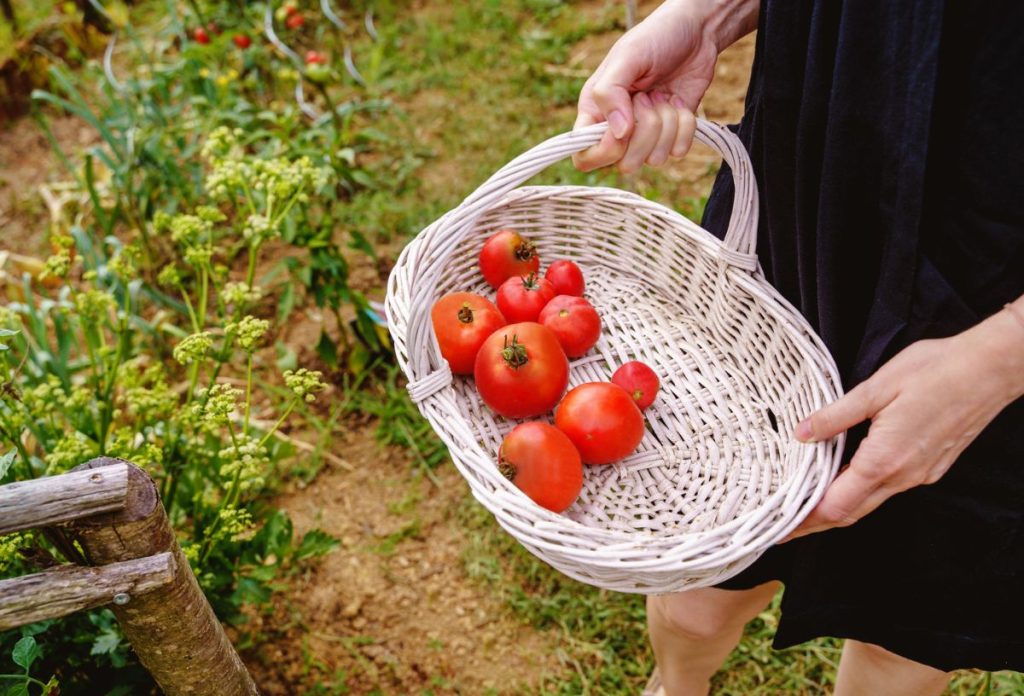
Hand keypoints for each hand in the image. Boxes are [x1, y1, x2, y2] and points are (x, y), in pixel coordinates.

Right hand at [573, 0, 757, 172]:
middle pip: (625, 164)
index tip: (624, 128)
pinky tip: (678, 102)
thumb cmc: (654, 39)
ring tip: (663, 95)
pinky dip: (685, 126)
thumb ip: (610, 93)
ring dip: (667, 124)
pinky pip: (679, 151)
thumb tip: (617, 133)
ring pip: (654, 159)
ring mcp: (646, 136)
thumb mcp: (627, 57)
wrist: (696, 33)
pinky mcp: (672, 136)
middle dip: (645, 131)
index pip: (585, 157)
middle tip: (647, 97)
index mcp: (595, 112)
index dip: (604, 151)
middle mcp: (618, 130)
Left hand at [786, 304, 1023, 539]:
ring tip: (808, 505)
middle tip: (785, 527)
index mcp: (884, 460)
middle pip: (851, 512)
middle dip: (816, 523)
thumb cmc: (937, 371)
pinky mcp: (931, 466)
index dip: (805, 520)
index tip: (781, 527)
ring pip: (871, 502)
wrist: (992, 369)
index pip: (835, 506)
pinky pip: (890, 488)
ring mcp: (920, 474)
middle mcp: (904, 476)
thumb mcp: (876, 388)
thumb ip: (835, 416)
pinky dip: (862, 492)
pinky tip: (847, 480)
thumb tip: (802, 434)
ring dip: (839, 508)